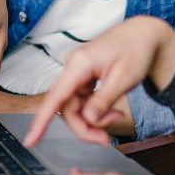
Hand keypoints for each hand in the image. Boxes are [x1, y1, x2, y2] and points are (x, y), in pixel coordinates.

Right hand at [25, 16, 174, 146]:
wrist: (145, 34)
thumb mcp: (124, 79)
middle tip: (106, 139)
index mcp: (80, 64)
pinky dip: (97, 110)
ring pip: (76, 107)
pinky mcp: (84, 75)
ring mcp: (78, 71)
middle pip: (68, 108)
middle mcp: (74, 67)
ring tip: (117, 116)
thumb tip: (88, 120)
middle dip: (86, 127)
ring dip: (94, 119)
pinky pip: (83, 100)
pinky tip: (112, 110)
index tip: (30, 140)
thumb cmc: (136, 49)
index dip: (41, 121)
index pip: (55, 98)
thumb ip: (103, 101)